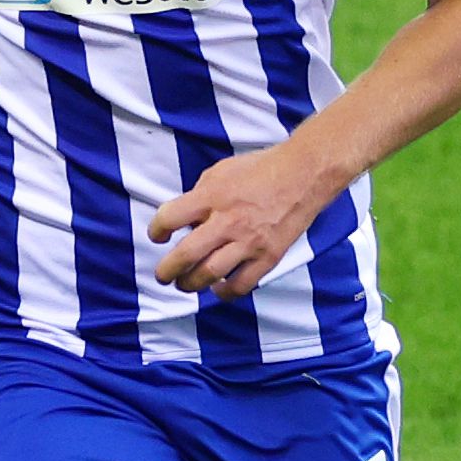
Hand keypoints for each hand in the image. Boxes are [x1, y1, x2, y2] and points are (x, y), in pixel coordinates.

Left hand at [148, 144, 340, 299]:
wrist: (303, 174)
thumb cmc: (261, 169)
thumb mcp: (220, 171)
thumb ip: (199, 195)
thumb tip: (185, 220)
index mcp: (212, 196)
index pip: (170, 218)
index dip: (156, 230)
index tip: (158, 236)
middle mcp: (228, 221)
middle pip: (185, 255)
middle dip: (167, 271)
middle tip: (163, 275)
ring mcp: (249, 242)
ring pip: (209, 275)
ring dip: (191, 284)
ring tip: (186, 284)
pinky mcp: (268, 257)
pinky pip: (241, 285)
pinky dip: (225, 292)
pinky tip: (218, 287)